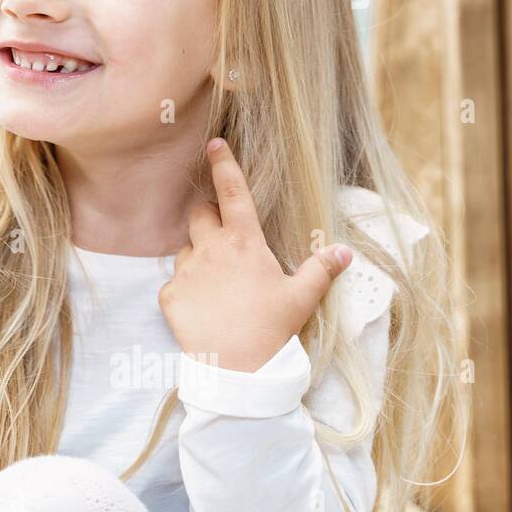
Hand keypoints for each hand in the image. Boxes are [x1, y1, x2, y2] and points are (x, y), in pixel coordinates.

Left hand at [158, 138, 352, 372]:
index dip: (223, 164)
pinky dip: (185, 290)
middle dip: (208, 216)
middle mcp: (211, 249)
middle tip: (223, 235)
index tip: (214, 144)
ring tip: (218, 284)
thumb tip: (343, 251)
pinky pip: (173, 283)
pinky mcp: (168, 295)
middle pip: (199, 214)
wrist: (238, 368)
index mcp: (244, 243)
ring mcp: (186, 271)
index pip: (232, 192)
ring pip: (185, 249)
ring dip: (198, 257)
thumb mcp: (302, 297)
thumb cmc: (273, 329)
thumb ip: (320, 269)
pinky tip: (202, 308)